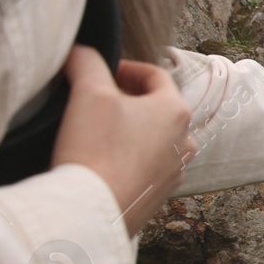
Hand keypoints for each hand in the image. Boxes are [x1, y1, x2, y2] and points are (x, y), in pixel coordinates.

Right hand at [51, 46, 193, 235]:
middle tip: (96, 99)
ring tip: (97, 131)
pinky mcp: (157, 197)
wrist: (91, 212)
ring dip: (129, 130)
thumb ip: (87, 62)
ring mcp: (173, 172)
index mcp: (175, 111)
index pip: (156, 76)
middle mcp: (183, 141)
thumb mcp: (88, 92)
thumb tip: (80, 50)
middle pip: (156, 108)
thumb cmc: (95, 148)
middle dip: (128, 99)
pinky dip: (127, 158)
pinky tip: (101, 161)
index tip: (102, 72)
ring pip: (152, 139)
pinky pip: (145, 168)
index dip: (126, 68)